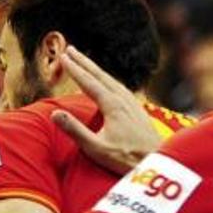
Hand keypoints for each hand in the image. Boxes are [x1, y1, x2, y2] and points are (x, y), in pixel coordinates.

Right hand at [53, 45, 161, 173]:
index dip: (75, 69)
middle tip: (70, 49)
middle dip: (84, 62)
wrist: (157, 163)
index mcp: (112, 106)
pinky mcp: (138, 110)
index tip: (63, 57)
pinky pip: (120, 87)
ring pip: (111, 80)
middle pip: (101, 76)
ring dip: (96, 69)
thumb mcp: (95, 148)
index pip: (89, 83)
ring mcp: (133, 104)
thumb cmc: (125, 158)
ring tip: (84, 62)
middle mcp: (124, 100)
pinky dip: (108, 79)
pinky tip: (107, 83)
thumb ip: (75, 130)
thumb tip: (55, 113)